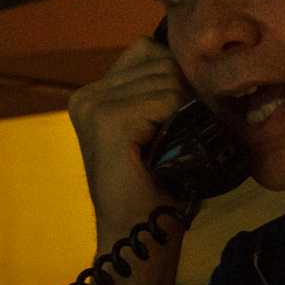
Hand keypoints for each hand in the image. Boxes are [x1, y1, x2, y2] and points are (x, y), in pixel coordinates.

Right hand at [68, 35, 190, 284]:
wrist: (141, 234)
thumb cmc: (160, 183)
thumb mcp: (159, 126)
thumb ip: (165, 88)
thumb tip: (198, 54)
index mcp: (95, 92)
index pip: (151, 50)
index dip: (178, 80)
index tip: (178, 120)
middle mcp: (87, 94)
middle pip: (162, 60)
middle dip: (185, 93)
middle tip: (178, 137)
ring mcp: (93, 105)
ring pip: (168, 77)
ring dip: (184, 111)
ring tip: (171, 146)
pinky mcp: (106, 120)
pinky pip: (167, 98)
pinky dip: (178, 122)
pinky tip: (164, 151)